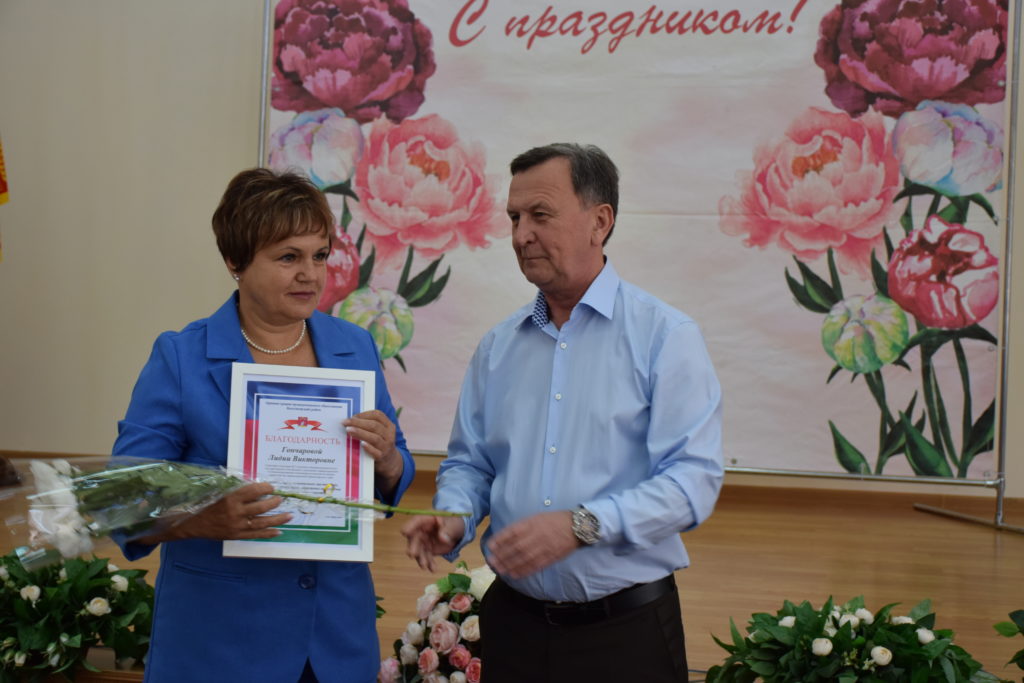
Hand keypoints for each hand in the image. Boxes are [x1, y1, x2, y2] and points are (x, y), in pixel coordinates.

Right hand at [144, 482, 291, 542]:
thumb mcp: (219, 492)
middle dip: (274, 502)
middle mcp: (235, 512)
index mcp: (231, 498)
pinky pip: (256, 535)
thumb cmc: (205, 504)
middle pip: (261, 507)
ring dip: (278, 519)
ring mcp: (236, 525)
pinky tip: (279, 531)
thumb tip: (255, 485)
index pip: (253, 491)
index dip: (265, 488)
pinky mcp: (236, 535)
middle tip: (281, 499)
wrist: (191, 523)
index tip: (271, 487)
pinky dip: (268, 533)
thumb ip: (236, 490)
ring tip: (289, 515)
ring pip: (262, 522)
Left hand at [344, 410, 403, 494]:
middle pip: (374, 426)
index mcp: (389, 425)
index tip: (352, 416)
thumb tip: (350, 420)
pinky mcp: (382, 457)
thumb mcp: (380, 432)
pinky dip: (368, 447)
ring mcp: (386, 447)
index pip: (378, 415)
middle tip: (345, 422)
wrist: (389, 461)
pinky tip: (361, 444)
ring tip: (348, 430)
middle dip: (358, 422)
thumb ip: (369, 425)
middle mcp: (389, 435)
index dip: (364, 414)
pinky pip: (375, 452)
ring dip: (360, 433)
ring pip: (374, 438)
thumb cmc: (379, 443)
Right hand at [401, 515, 465, 572]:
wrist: (457, 532)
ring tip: (424, 566)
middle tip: (412, 555)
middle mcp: (421, 530)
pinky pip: (426, 558)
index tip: (405, 532)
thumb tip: (443, 538)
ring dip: (420, 558)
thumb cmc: (454, 523)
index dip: (409, 526)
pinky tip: (433, 569)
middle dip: (413, 546)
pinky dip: (429, 564)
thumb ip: (448, 530)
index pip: (416, 521)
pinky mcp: (427, 550)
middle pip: (414, 538)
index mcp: (427, 519)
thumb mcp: (454, 525)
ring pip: (418, 550)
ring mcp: (423, 541)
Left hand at [486, 510, 577, 578]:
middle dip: (502, 555)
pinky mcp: (550, 557)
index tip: (490, 546)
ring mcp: (544, 547)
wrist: (576, 527)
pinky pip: (535, 565)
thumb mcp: (537, 517)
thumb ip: (523, 526)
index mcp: (532, 523)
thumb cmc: (554, 520)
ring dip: (510, 565)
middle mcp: (537, 535)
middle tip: (491, 561)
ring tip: (499, 570)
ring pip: (524, 558)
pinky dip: (524, 571)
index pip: (513, 532)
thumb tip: (507, 537)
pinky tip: (514, 574)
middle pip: (516, 547)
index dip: (500, 539)